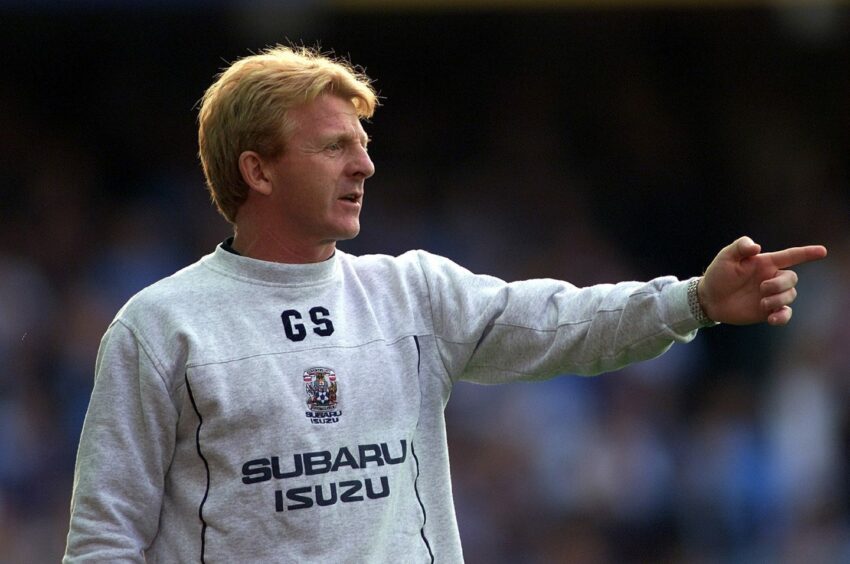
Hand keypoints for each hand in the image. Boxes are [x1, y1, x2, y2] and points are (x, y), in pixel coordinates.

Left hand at [698, 236, 827, 325]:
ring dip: (778, 299)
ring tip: (761, 303)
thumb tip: (757, 247)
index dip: (807, 253)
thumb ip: (741, 246)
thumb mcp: (726, 256)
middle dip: (781, 284)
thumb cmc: (718, 274)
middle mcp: (771, 278)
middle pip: (792, 279)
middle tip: (762, 288)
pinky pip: (785, 314)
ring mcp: (770, 295)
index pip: (791, 256)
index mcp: (765, 263)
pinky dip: (782, 316)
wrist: (709, 298)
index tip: (822, 251)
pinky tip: (772, 318)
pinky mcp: (767, 311)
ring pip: (790, 296)